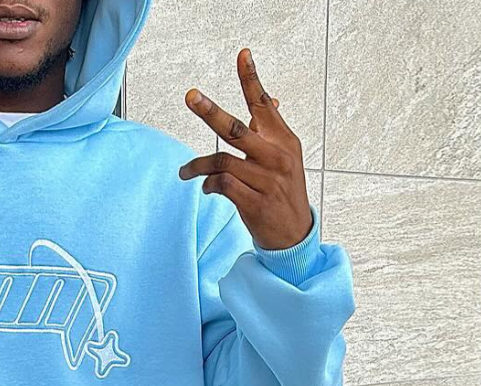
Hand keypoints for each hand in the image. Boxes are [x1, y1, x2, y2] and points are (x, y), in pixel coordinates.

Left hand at [179, 49, 313, 252]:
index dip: (251, 79)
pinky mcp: (255, 203)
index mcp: (284, 140)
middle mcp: (276, 157)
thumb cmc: (284, 192)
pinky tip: (205, 188)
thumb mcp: (286, 158)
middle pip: (236, 128)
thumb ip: (271, 130)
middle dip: (210, 111)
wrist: (294, 235)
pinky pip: (222, 186)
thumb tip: (269, 98)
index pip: (264, 104)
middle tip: (190, 96)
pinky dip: (209, 185)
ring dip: (198, 166)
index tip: (241, 54)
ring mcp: (266, 181)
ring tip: (185, 172)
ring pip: (222, 161)